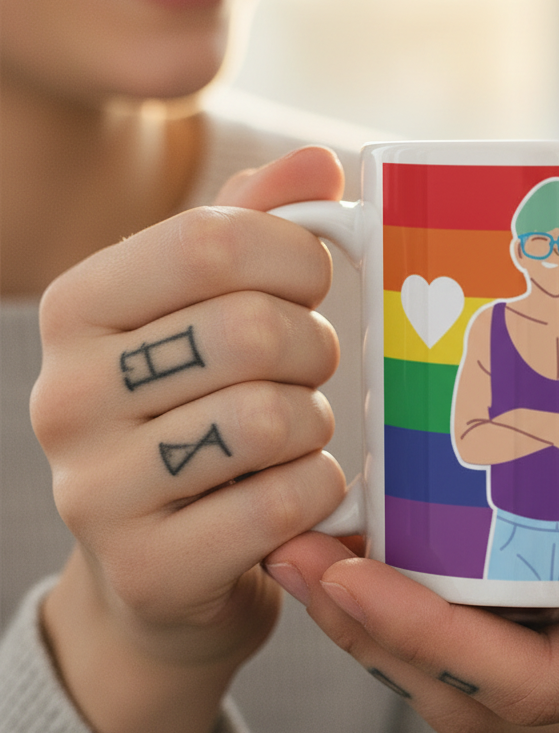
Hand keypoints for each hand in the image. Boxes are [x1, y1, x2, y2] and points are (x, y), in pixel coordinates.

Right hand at [35, 146, 347, 732]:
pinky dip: (320, 490)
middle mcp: (65, 395)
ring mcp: (96, 491)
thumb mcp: (211, 311)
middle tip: (308, 369)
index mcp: (79, 309)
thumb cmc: (198, 410)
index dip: (297, 255)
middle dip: (315, 348)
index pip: (211, 243)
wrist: (161, 564)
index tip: (313, 283)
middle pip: (250, 331)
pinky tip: (300, 489)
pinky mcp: (149, 568)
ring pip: (270, 419)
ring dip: (315, 423)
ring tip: (296, 431)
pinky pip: (283, 502)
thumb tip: (319, 163)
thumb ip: (256, 229)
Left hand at [269, 420, 558, 732]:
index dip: (426, 637)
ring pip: (483, 675)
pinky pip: (510, 638)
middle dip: (377, 633)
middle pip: (479, 691)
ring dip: (394, 624)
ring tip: (324, 550)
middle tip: (297, 551)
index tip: (345, 577)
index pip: (530, 679)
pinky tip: (408, 546)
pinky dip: (442, 605)